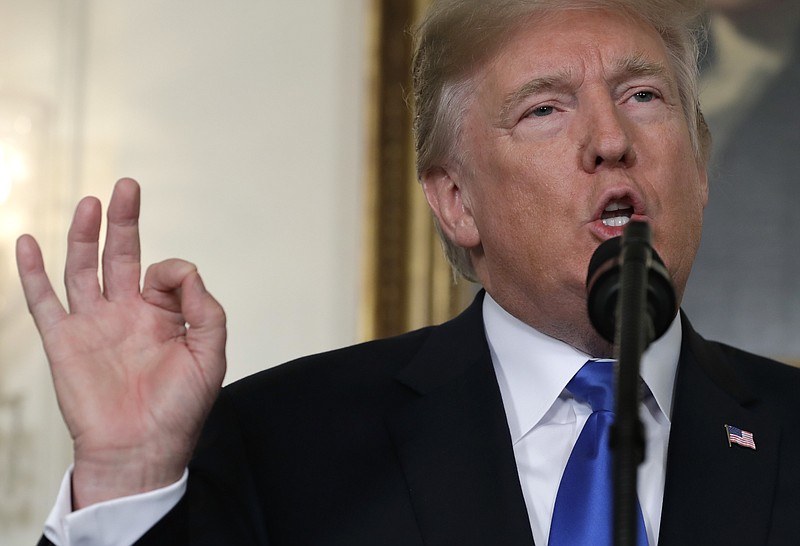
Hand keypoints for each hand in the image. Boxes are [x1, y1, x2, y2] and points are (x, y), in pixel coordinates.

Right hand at [16, 178, 226, 508]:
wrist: (142, 451)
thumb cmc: (179, 409)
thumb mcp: (210, 356)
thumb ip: (205, 309)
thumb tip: (183, 268)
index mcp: (162, 315)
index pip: (165, 271)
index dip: (172, 270)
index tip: (174, 285)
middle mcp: (126, 313)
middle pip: (120, 255)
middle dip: (124, 221)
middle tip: (127, 186)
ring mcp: (93, 325)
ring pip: (83, 269)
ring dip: (84, 235)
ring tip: (91, 203)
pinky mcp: (64, 342)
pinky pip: (44, 301)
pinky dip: (33, 272)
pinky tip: (27, 241)